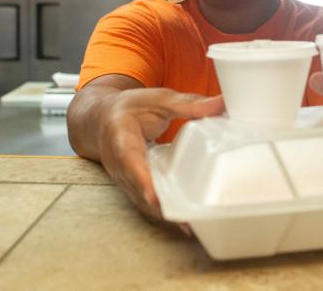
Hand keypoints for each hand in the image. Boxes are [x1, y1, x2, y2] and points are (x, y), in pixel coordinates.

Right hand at [94, 88, 223, 219]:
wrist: (102, 120)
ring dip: (165, 214)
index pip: (130, 162)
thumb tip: (220, 103)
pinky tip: (186, 220)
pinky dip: (165, 212)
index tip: (155, 197)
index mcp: (121, 138)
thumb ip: (187, 104)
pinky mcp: (133, 188)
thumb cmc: (129, 109)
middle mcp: (119, 165)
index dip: (143, 181)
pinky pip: (148, 204)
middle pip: (139, 190)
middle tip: (187, 219)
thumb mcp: (157, 99)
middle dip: (161, 206)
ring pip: (144, 202)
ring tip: (191, 223)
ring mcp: (124, 180)